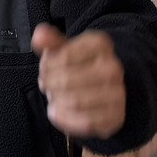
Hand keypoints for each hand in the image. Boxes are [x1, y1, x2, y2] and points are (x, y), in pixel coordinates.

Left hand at [31, 23, 125, 138]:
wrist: (104, 88)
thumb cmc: (79, 65)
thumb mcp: (64, 49)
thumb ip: (50, 41)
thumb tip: (39, 35)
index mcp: (100, 44)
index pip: (63, 57)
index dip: (46, 66)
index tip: (44, 69)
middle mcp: (113, 67)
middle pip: (66, 80)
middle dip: (49, 85)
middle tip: (46, 85)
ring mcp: (117, 92)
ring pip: (74, 102)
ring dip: (56, 102)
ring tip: (54, 97)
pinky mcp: (116, 115)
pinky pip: (85, 122)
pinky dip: (66, 119)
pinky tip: (59, 112)